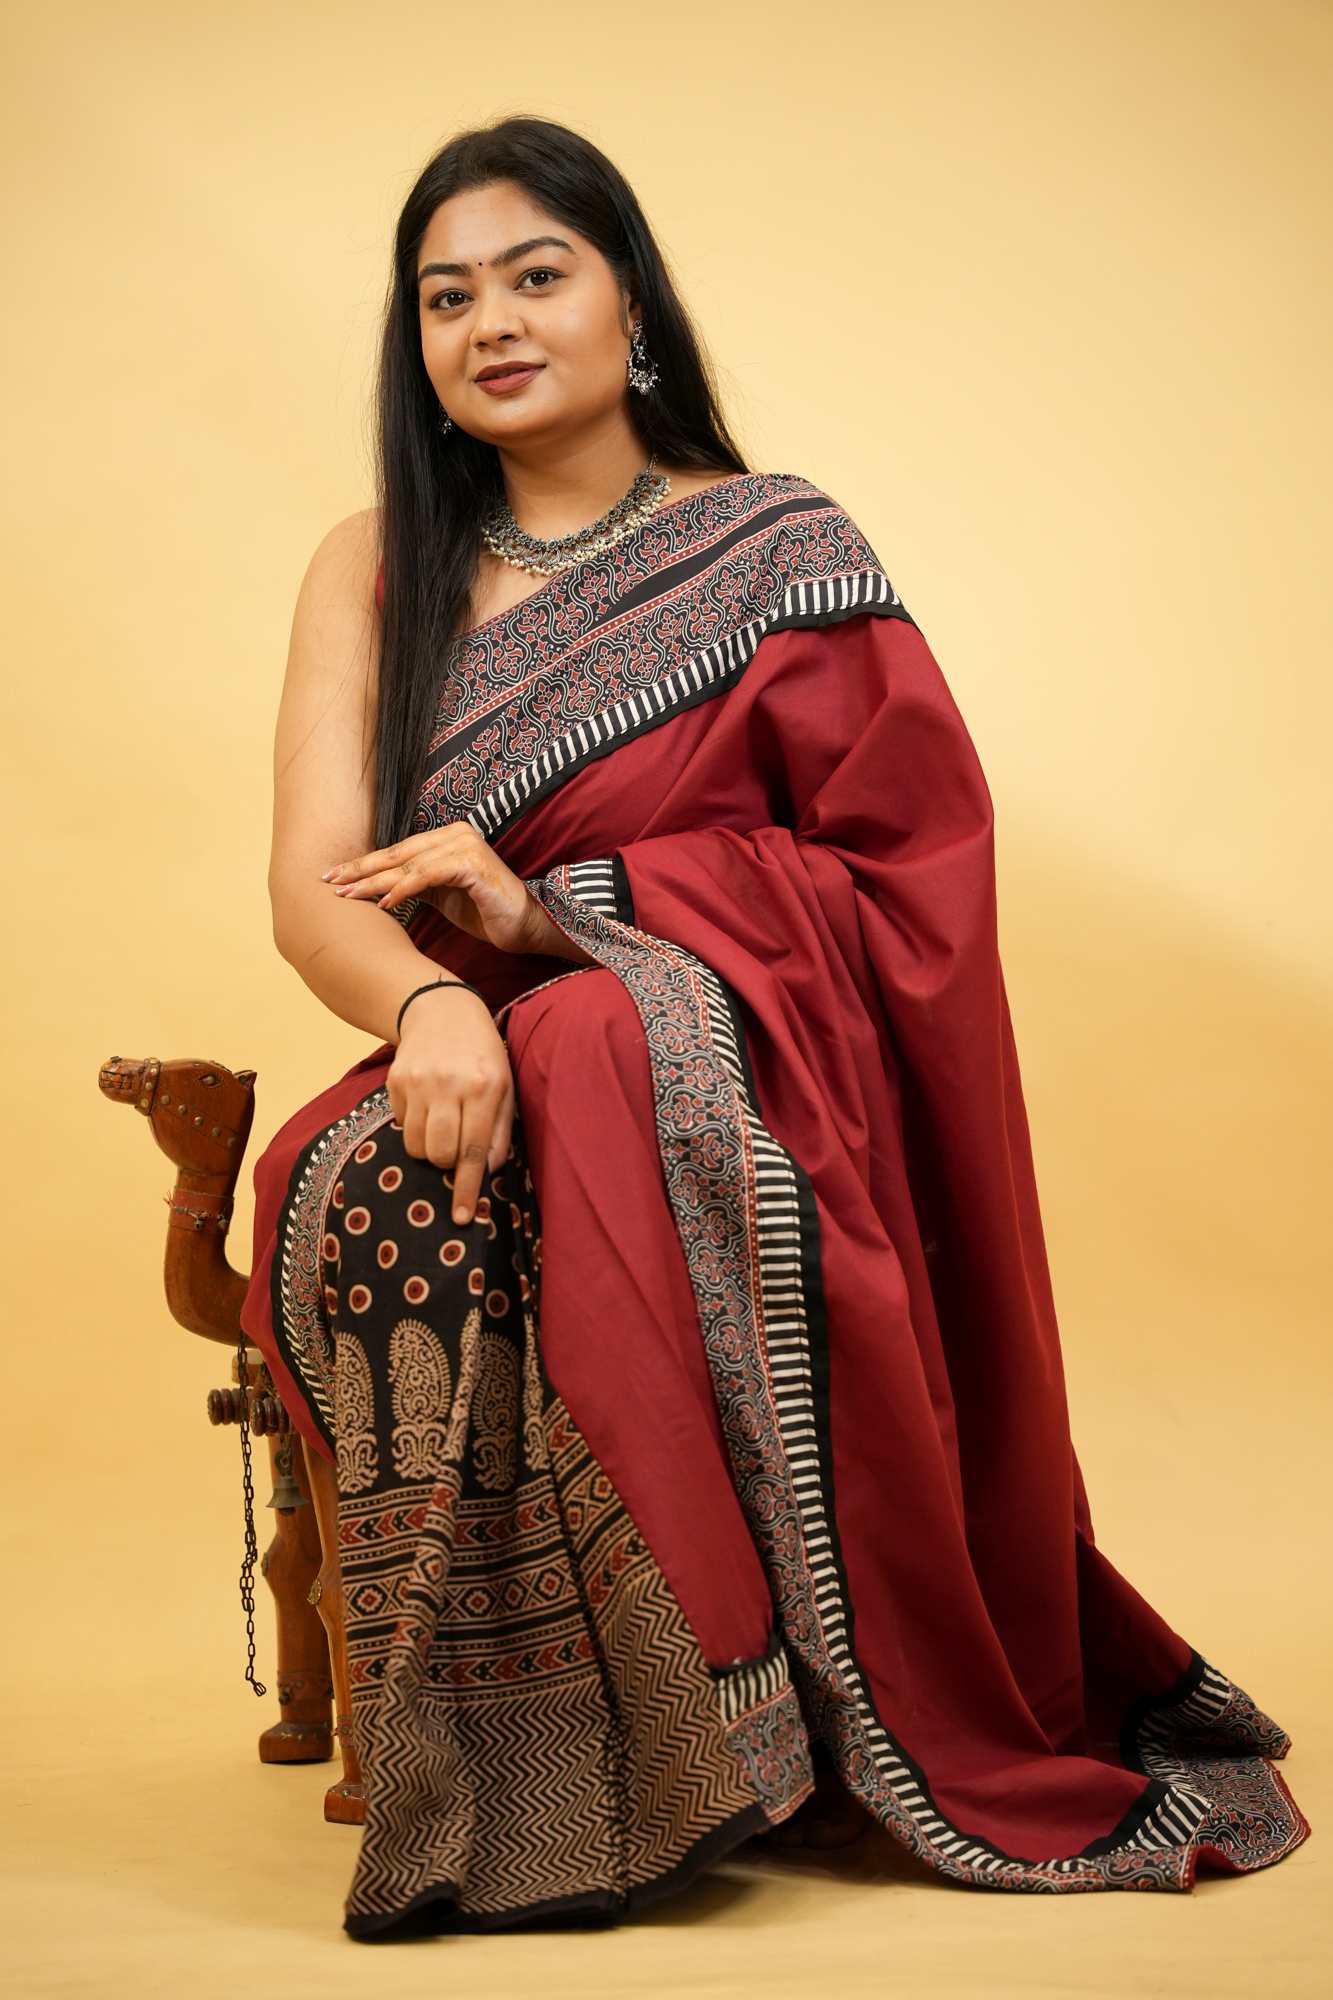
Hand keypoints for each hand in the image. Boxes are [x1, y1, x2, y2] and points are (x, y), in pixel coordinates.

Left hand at [322, 823, 548, 956]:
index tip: (334, 877)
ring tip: (348, 896)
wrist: (526, 927)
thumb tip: (376, 889)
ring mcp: (465, 846)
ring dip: (375, 881)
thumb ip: (414, 885)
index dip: (365, 865)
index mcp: (447, 839)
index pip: (397, 852)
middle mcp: (455, 835)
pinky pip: (428, 876)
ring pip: (408, 864)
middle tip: (329, 881)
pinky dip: (404, 889)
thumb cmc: (485, 912)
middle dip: (360, 869)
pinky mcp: (472, 864)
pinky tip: (385, 903)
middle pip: (397, 853)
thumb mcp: (442, 896)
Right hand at [389, 991, 514, 1220]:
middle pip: (438, 1153)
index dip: (466, 1187)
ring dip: (429, 1148)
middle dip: (446, 1162)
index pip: (473, 1150)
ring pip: (416, 1146)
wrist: (441, 1010)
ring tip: (442, 1123)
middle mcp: (448, 1085)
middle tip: (455, 1147)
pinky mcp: (395, 1081)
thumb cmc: (482, 1054)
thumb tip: (487, 1171)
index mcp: (483, 1087)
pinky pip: (402, 1126)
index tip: (461, 1216)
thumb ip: (498, 1131)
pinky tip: (427, 1103)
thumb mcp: (504, 1085)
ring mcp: (417, 1083)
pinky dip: (415, 1126)